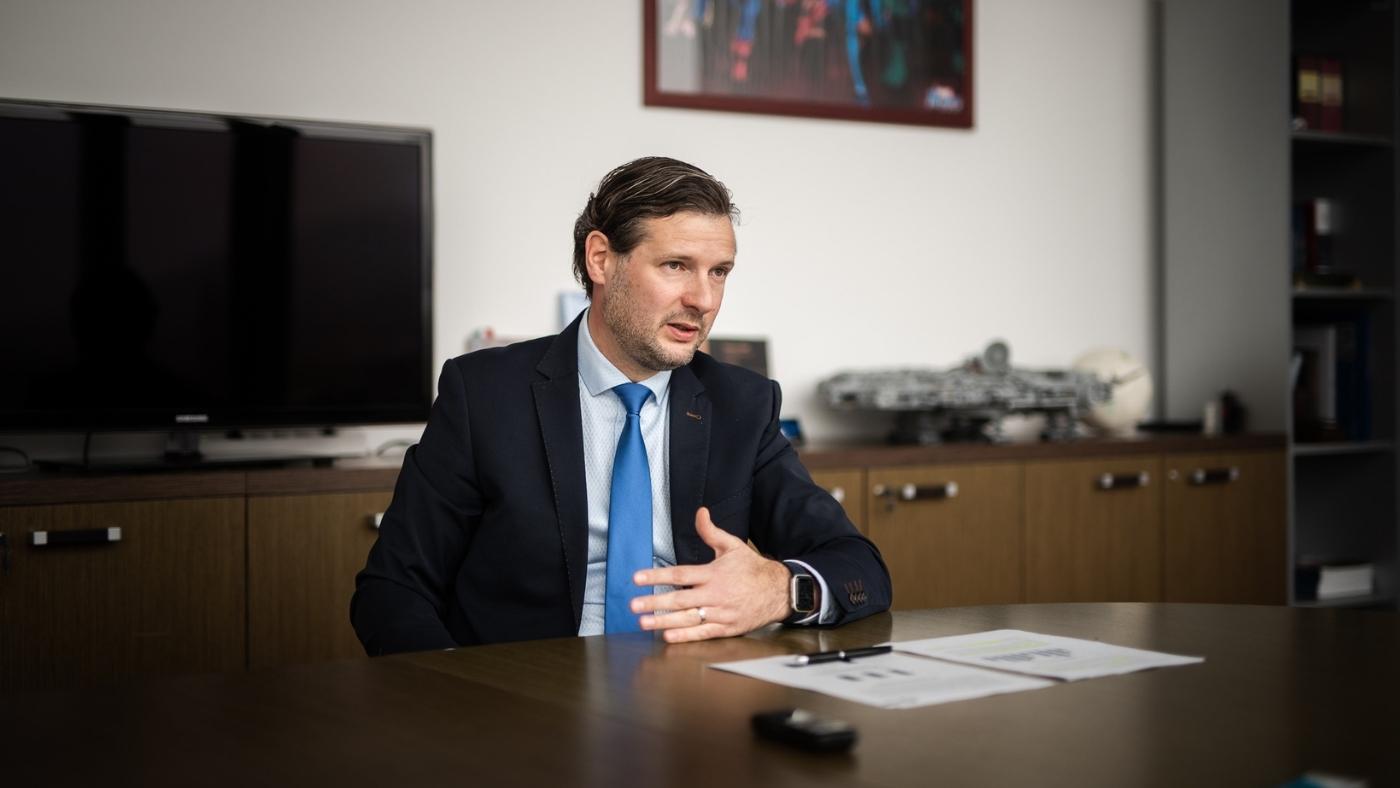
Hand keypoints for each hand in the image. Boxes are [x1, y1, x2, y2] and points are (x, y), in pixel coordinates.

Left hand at [630, 507, 790, 642]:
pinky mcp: (726, 627)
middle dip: (654, 602)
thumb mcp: (733, 546)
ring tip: (644, 623)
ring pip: (688, 618)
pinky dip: (686, 636)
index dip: (657, 576)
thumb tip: (700, 512)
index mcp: (714, 573)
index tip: (637, 578)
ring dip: (664, 621)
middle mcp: (715, 594)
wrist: (779, 591)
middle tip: (634, 605)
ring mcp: (721, 612)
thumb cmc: (753, 569)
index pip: (680, 574)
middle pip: (679, 599)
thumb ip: (711, 532)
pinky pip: (703, 633)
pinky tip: (669, 636)